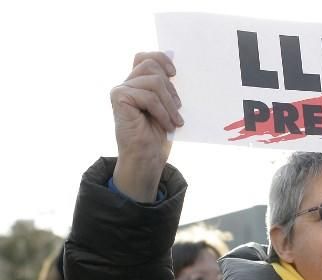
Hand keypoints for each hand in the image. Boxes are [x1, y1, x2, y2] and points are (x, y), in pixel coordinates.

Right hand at [111, 52, 183, 201]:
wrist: (146, 156)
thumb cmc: (157, 134)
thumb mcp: (166, 105)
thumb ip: (165, 85)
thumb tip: (173, 59)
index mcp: (137, 83)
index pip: (145, 58)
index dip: (161, 58)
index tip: (174, 73)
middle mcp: (127, 84)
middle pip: (151, 66)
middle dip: (170, 88)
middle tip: (178, 109)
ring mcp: (121, 90)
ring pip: (154, 81)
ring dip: (169, 104)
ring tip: (175, 121)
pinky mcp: (119, 98)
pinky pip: (149, 97)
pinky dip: (163, 112)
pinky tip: (167, 125)